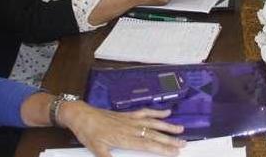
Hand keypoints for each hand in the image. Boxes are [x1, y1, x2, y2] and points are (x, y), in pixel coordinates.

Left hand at [59, 103, 184, 156]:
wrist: (81, 115)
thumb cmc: (88, 133)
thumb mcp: (96, 150)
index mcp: (125, 138)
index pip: (148, 144)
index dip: (163, 148)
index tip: (176, 152)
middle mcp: (131, 128)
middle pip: (154, 134)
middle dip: (170, 140)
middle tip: (184, 144)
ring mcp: (130, 120)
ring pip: (153, 123)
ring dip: (167, 126)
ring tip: (181, 129)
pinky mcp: (127, 115)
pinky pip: (145, 112)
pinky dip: (156, 112)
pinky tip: (167, 112)